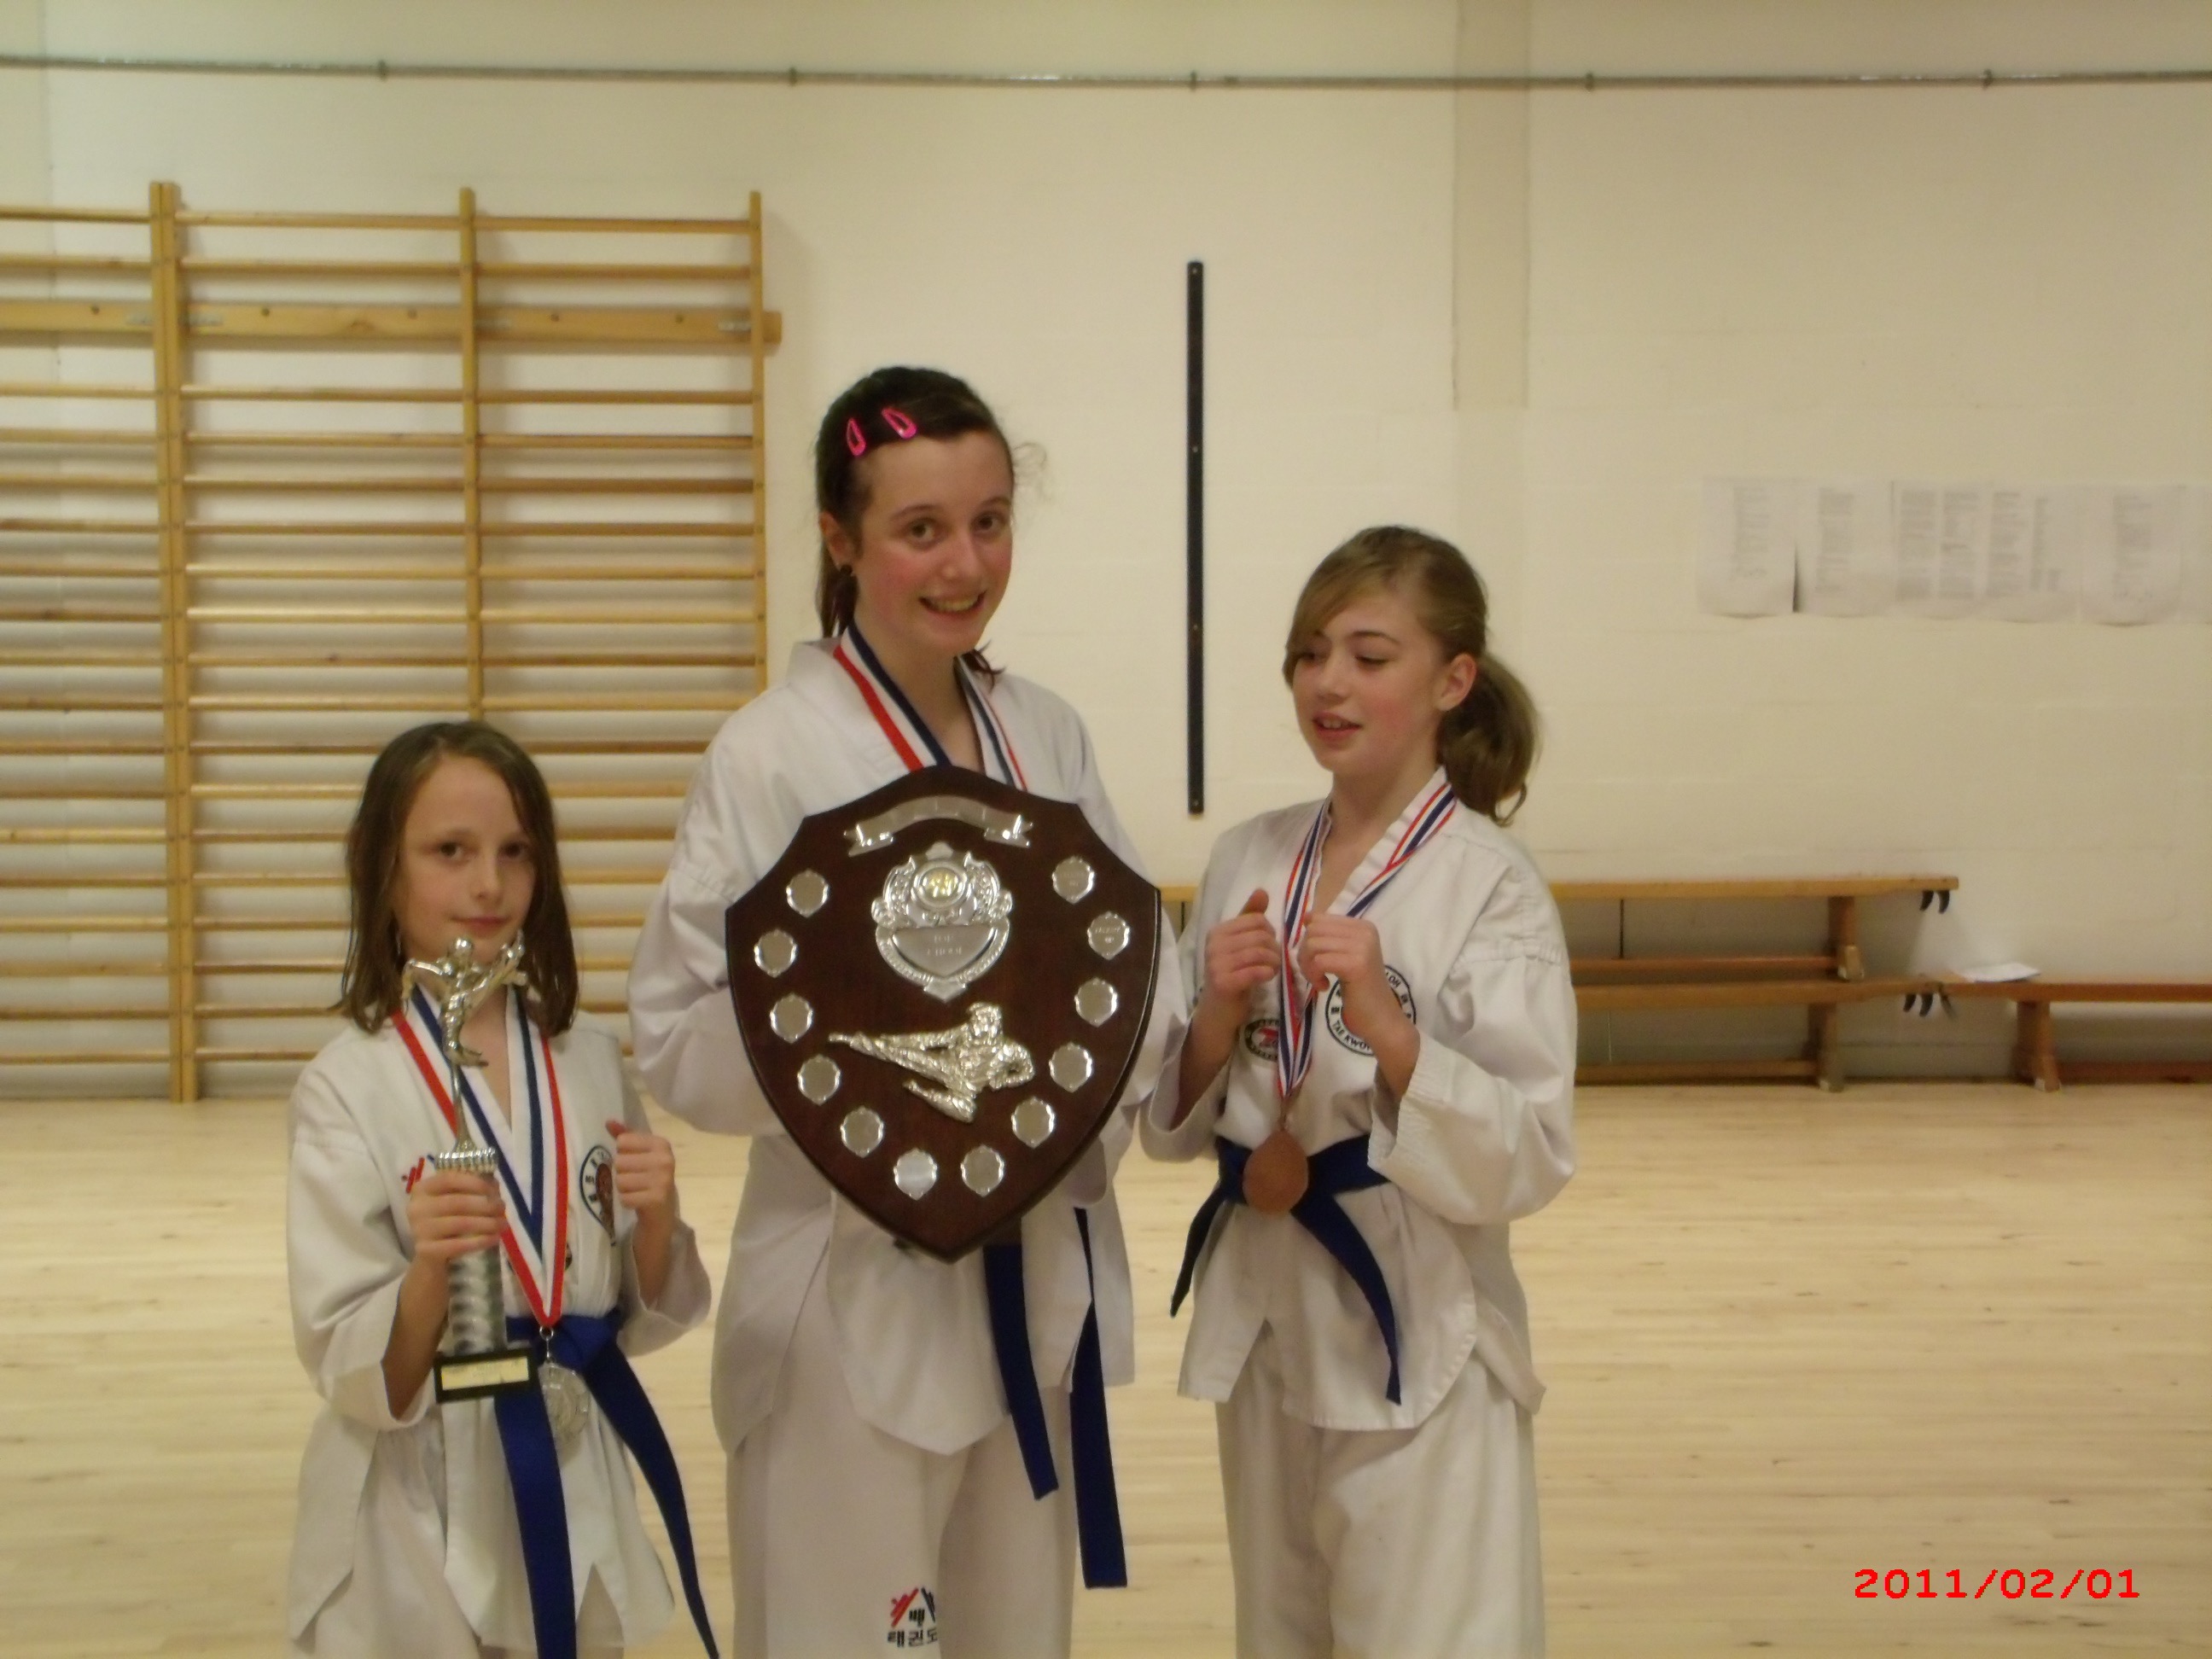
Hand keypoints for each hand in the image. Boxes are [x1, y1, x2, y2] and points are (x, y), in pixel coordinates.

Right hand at [406, 1169, 503, 1264]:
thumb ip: (471, 1186)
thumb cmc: (447, 1217)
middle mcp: (417, 1207)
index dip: (475, 1182)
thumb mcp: (454, 1197)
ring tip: (503, 1223)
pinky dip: (480, 1241)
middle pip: (458, 1203)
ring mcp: (419, 1230)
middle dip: (486, 1205)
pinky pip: (458, 1245)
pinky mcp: (426, 1250)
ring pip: (461, 1224)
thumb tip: (493, 1183)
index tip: (495, 1189)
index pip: (449, 1179)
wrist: (431, 1250)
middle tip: (503, 1208)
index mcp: (422, 1188)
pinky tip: (494, 1238)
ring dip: (488, 1223)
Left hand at [606, 1118, 676, 1223]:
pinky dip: (626, 1201)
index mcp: (661, 1143)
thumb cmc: (648, 1176)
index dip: (622, 1153)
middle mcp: (665, 1159)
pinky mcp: (656, 1199)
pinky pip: (625, 1198)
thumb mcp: (640, 1153)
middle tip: (634, 1178)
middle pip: (620, 1161)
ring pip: (620, 1181)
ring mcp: (662, 1180)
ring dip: (622, 1188)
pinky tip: (636, 1200)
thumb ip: (625, 1137)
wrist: (663, 1210)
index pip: (623, 1141)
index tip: (634, 1161)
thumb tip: (608, 1121)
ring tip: (635, 1189)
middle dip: (621, 1172)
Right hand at [1198, 889, 1277, 1022]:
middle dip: (1274, 949)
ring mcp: (1216, 963)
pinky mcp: (1223, 982)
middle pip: (1261, 936)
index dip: (1270, 932)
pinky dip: (1267, 973)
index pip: (1257, 920)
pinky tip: (1267, 977)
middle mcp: (1213, 944)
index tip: (1269, 946)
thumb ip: (1250, 917)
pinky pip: (1256, 971)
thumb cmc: (1233, 974)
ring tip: (1273, 969)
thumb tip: (1262, 891)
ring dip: (1274, 962)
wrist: (1219, 1010)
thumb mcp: (1241, 943)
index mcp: (1218, 931)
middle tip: (1274, 960)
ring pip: (1260, 953)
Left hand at [1296, 914, 1404, 1050]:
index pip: (1319, 919)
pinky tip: (1323, 987)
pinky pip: (1319, 961)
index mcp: (1363, 926)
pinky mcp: (1356, 964)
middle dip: (1305, 954)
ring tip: (1319, 980)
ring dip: (1308, 966)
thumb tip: (1307, 917)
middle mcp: (1365, 931)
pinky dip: (1314, 975)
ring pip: (1313, 945)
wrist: (1380, 1017)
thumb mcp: (1344, 955)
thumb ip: (1329, 936)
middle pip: (1314, 931)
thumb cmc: (1360, 990)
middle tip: (1314, 973)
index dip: (1309, 941)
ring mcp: (1362, 947)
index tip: (1317, 961)